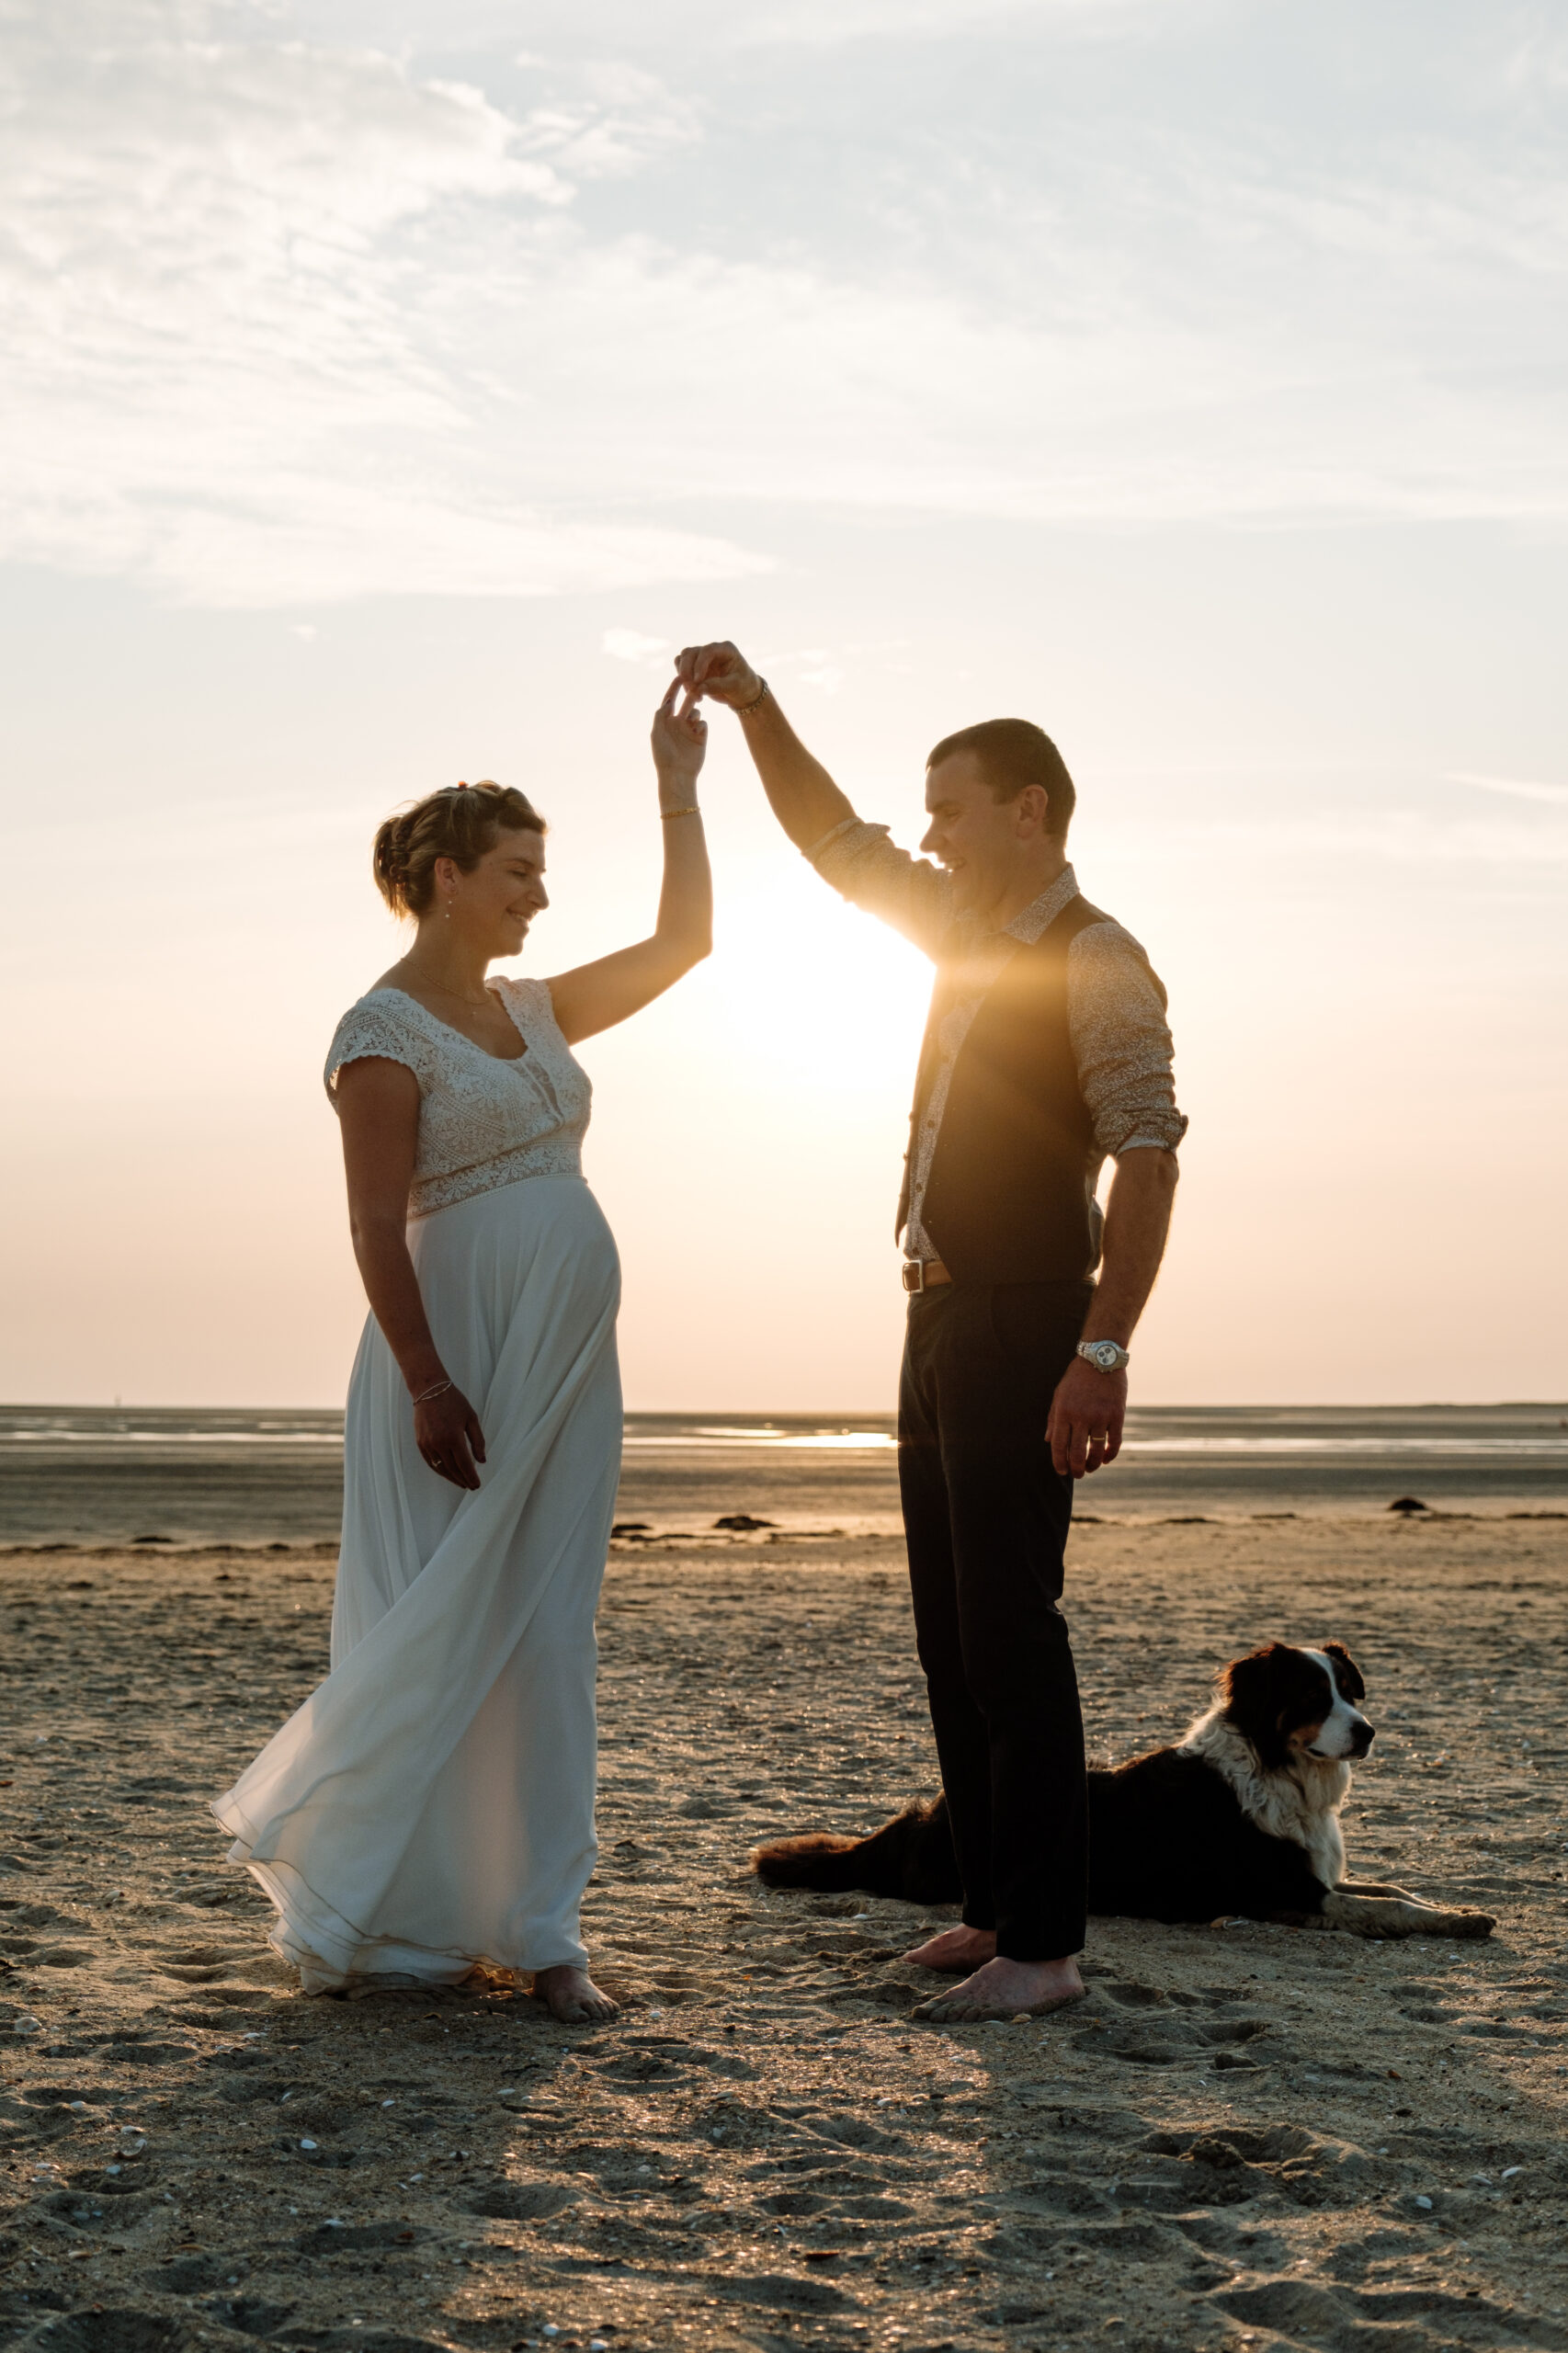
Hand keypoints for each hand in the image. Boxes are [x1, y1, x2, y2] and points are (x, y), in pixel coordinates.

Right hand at [413, 1383, 485, 1489]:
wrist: (429, 1390)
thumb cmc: (454, 1402)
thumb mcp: (471, 1418)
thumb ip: (478, 1441)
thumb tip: (482, 1461)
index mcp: (454, 1437)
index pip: (465, 1464)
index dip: (471, 1477)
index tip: (477, 1485)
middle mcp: (439, 1443)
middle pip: (453, 1469)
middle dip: (463, 1480)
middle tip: (471, 1486)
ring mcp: (427, 1444)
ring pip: (440, 1468)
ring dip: (451, 1478)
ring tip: (461, 1483)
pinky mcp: (420, 1443)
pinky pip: (431, 1462)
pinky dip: (440, 1470)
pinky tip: (448, 1473)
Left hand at [651, 678, 706, 794]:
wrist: (677, 774)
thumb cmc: (663, 755)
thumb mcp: (657, 732)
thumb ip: (661, 714)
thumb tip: (668, 700)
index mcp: (666, 722)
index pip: (670, 701)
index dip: (674, 688)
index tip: (679, 676)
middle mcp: (678, 724)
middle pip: (685, 703)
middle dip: (690, 694)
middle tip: (695, 686)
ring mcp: (690, 730)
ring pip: (696, 712)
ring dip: (694, 712)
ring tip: (691, 720)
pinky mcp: (701, 737)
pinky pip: (703, 723)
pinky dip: (700, 723)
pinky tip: (697, 731)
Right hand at [673, 640, 760, 710]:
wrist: (743, 693)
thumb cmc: (744, 687)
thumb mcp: (735, 687)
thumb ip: (717, 686)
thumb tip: (698, 688)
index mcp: (726, 649)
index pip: (707, 651)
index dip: (699, 665)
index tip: (698, 682)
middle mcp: (712, 650)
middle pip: (690, 653)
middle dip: (687, 671)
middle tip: (691, 690)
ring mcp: (702, 657)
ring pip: (683, 658)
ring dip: (683, 676)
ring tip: (692, 693)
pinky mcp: (695, 667)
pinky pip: (681, 668)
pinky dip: (682, 680)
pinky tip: (692, 693)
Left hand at [1046, 1360, 1126, 1478]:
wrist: (1100, 1358)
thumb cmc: (1076, 1378)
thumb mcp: (1059, 1395)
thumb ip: (1053, 1419)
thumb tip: (1047, 1441)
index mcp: (1063, 1412)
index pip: (1058, 1445)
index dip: (1059, 1462)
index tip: (1061, 1471)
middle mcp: (1080, 1416)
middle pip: (1076, 1452)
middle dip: (1076, 1469)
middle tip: (1077, 1475)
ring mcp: (1100, 1416)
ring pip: (1096, 1450)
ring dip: (1093, 1464)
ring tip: (1091, 1468)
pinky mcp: (1117, 1414)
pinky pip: (1114, 1441)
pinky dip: (1111, 1454)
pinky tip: (1107, 1459)